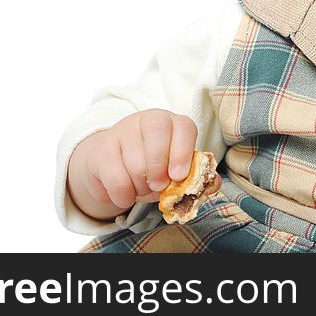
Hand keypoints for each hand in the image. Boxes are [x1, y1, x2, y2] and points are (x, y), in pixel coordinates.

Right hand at [68, 109, 198, 218]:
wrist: (112, 166)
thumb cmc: (152, 169)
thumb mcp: (173, 172)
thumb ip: (194, 178)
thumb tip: (212, 184)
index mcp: (173, 124)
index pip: (184, 127)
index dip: (183, 151)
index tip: (179, 176)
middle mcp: (148, 120)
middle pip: (157, 134)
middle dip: (159, 167)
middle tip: (158, 186)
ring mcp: (123, 131)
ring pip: (135, 161)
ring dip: (140, 187)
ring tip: (141, 189)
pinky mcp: (102, 148)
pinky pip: (115, 177)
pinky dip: (123, 195)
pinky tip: (125, 194)